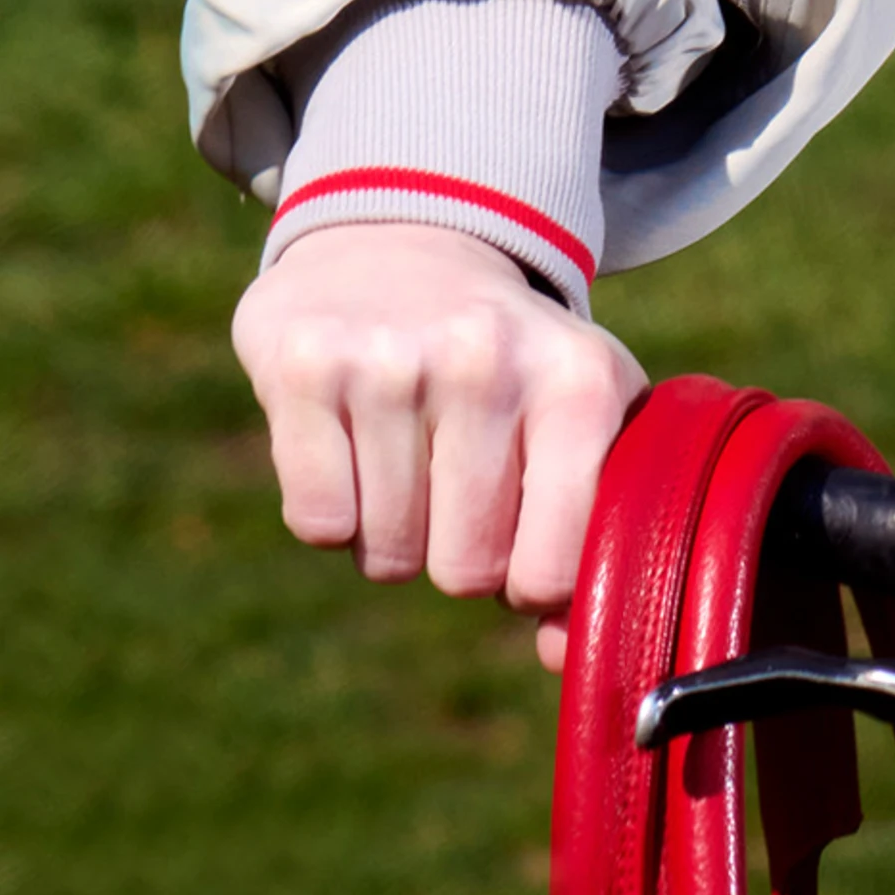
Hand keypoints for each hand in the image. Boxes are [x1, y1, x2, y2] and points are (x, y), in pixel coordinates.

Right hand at [232, 226, 643, 672]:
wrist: (409, 236)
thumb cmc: (514, 365)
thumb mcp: (580, 421)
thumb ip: (590, 541)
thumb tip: (561, 658)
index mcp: (580, 378)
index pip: (551, 571)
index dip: (533, 582)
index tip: (530, 535)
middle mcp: (489, 359)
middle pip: (464, 572)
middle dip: (462, 554)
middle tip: (464, 478)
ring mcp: (392, 357)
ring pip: (387, 555)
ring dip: (397, 531)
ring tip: (414, 447)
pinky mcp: (304, 364)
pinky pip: (317, 525)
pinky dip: (335, 510)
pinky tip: (356, 438)